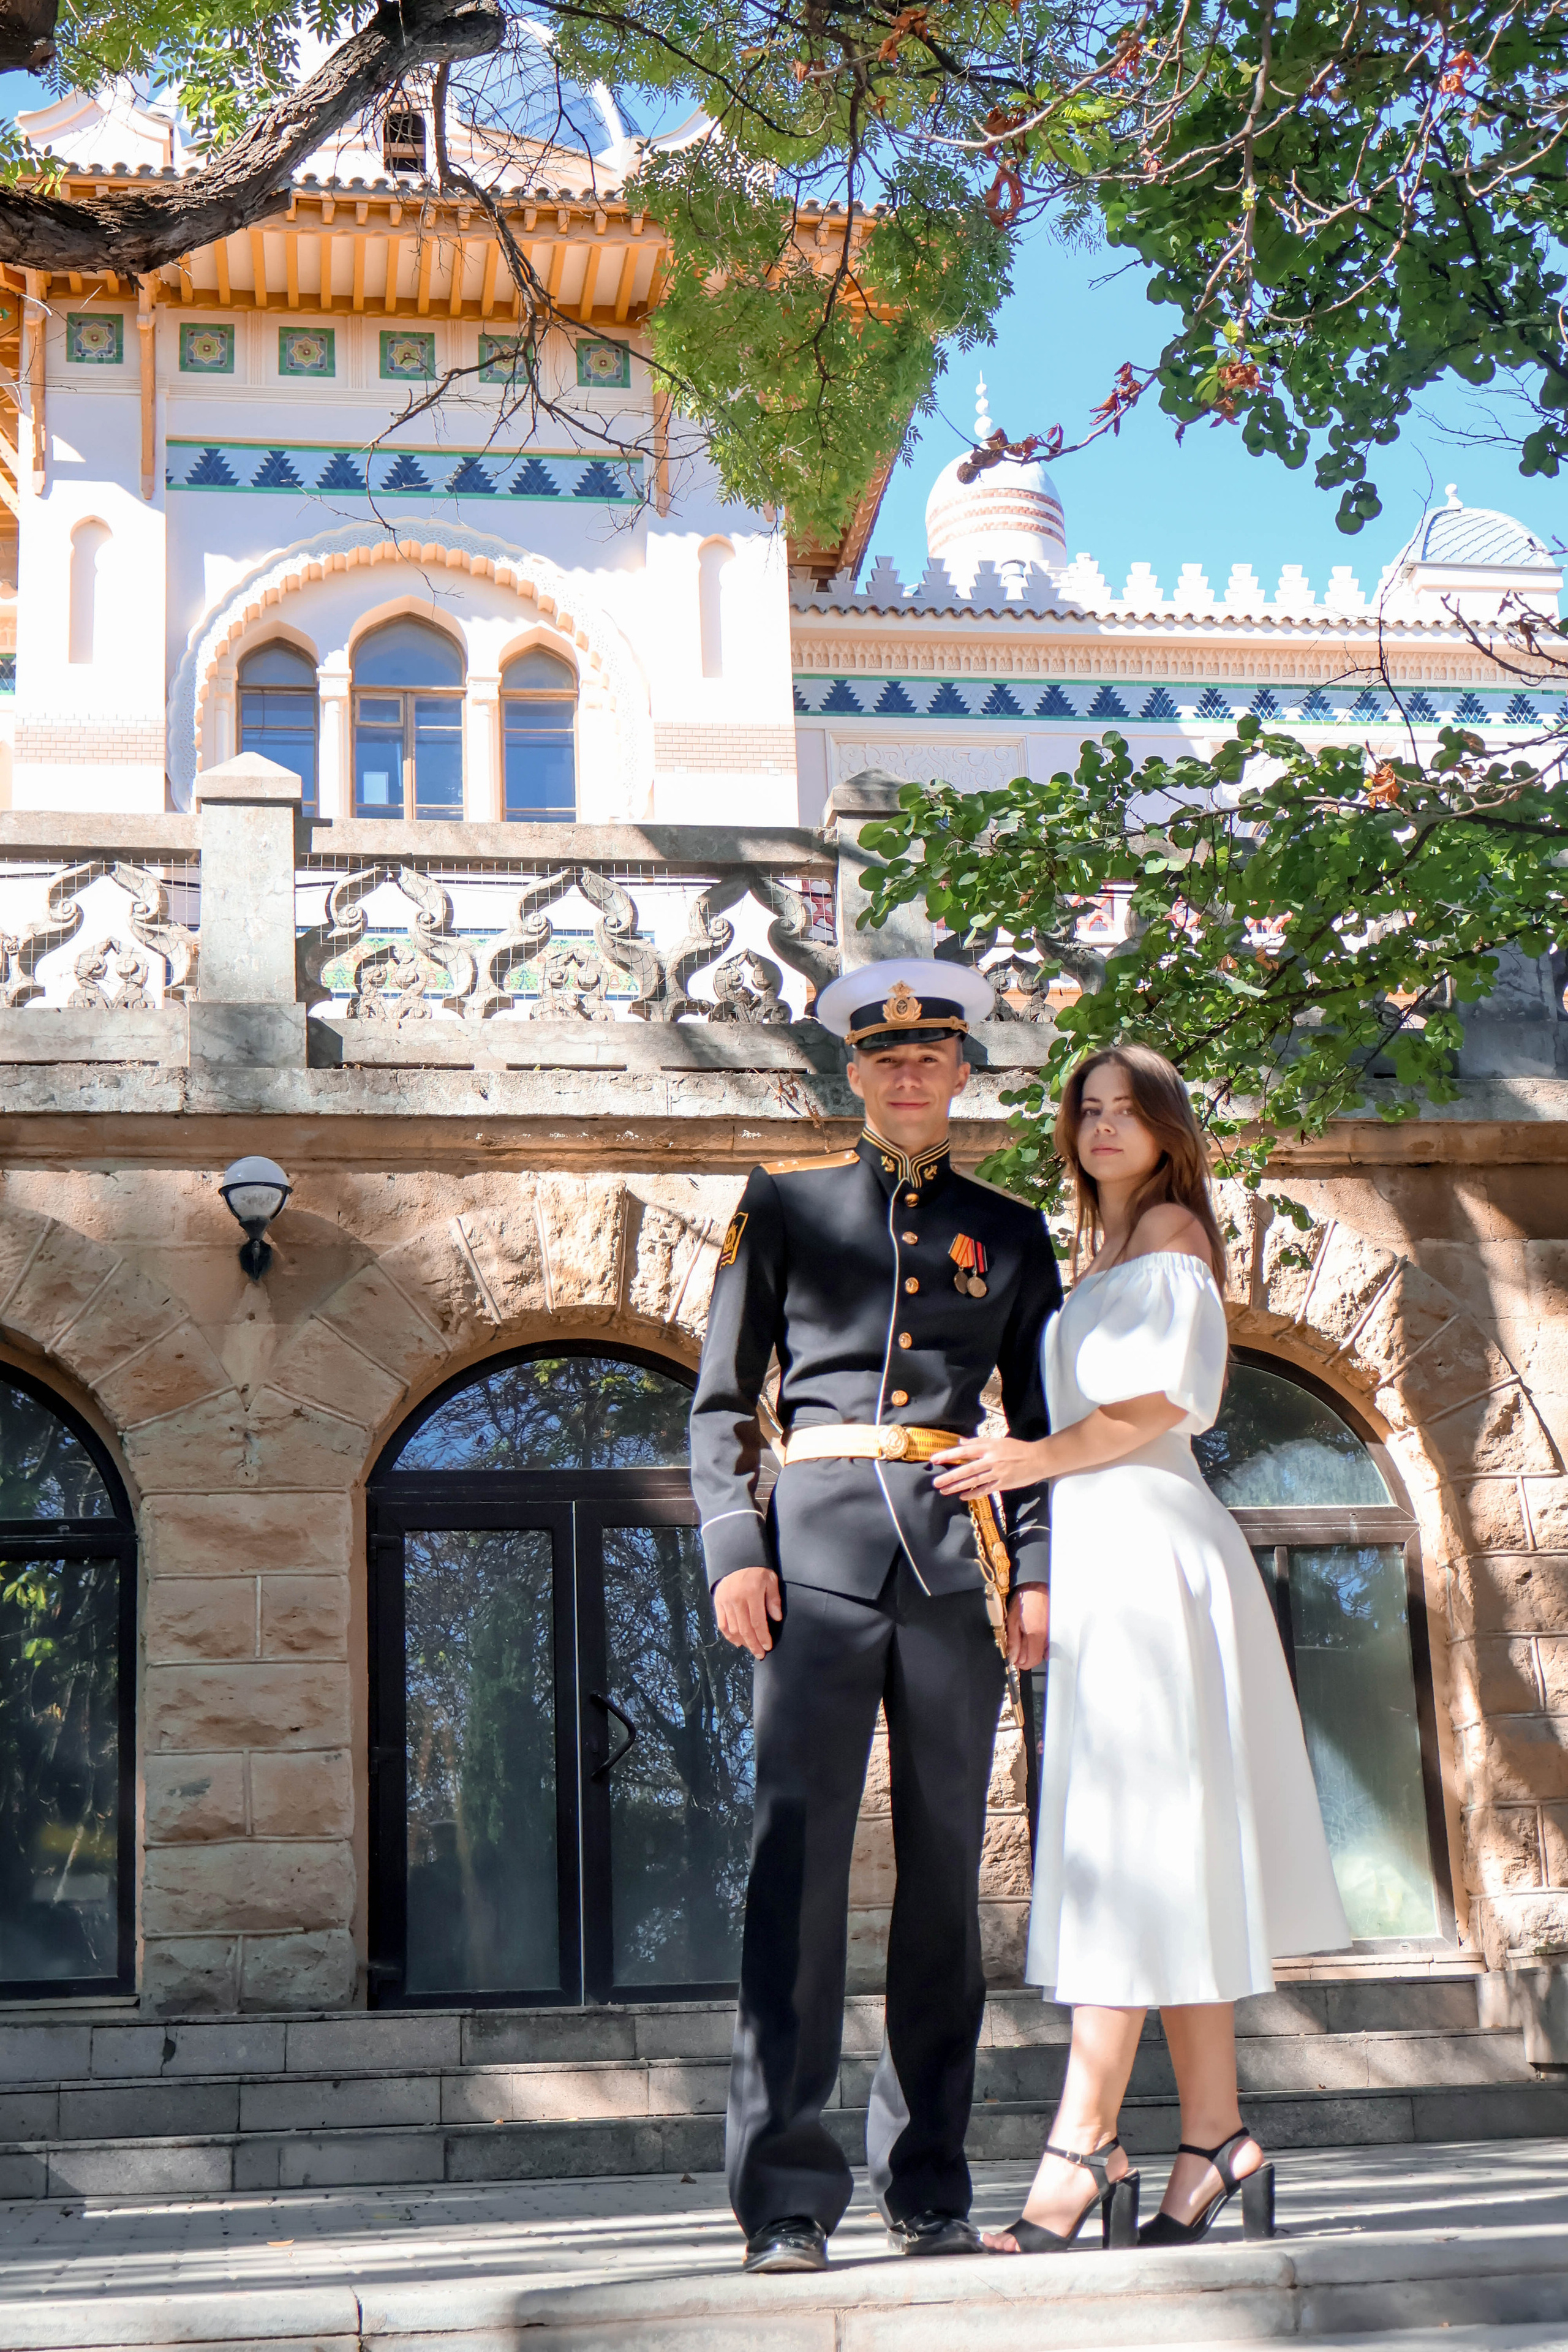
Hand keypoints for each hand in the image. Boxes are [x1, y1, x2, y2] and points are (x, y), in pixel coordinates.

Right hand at [714, 1567, 782, 1657]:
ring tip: (750, 1648)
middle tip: (759, 1655)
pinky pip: (722, 1623)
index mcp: (752, 1594)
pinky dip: (728, 1635)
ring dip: (742, 1641)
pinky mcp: (718, 1603)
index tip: (768, 1647)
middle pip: (745, 1629)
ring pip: (733, 1628)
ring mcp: (725, 1602)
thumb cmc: (757, 1571)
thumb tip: (776, 1618)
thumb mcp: (770, 1580)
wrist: (736, 1560)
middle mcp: (737, 1600)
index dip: (763, 1636)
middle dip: (753, 1644)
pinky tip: (736, 1642)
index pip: (758, 1621)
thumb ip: (773, 1599)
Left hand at [931, 1433, 1051, 1496]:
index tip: (935, 1459)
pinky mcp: (1003, 1484)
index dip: (949, 1455)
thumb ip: (978, 1442)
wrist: (1038, 1459)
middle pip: (966, 1469)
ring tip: (944, 1490)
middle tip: (935, 1482)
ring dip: (957, 1486)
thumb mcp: (998, 1441)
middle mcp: (991, 1460)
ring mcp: (997, 1473)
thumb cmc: (1017, 1448)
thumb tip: (961, 1442)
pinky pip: (985, 1490)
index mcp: (989, 1448)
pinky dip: (973, 1494)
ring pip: (974, 1481)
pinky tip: (962, 1497)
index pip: (964, 1451)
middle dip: (949, 1476)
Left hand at [1008, 1585, 1048, 1672]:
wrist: (1038, 1588)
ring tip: (1025, 1634)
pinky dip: (1040, 1642)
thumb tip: (1013, 1657)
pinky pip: (1048, 1643)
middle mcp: (1048, 1636)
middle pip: (1038, 1657)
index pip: (1032, 1661)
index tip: (1015, 1660)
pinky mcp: (1057, 1630)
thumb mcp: (1012, 1621)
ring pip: (1043, 1650)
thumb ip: (1013, 1642)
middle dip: (1026, 1655)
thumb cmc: (1025, 1600)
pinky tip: (1034, 1633)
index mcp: (1036, 1634)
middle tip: (1017, 1646)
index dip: (1022, 1663)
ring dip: (1033, 1648)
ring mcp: (1054, 1633)